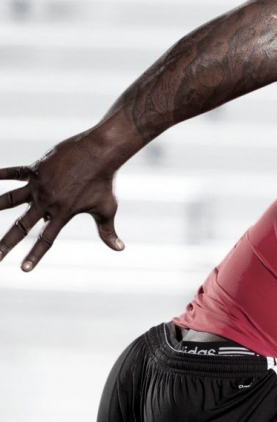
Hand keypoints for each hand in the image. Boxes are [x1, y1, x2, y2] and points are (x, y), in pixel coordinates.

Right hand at [0, 132, 123, 271]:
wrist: (100, 152)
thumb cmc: (105, 182)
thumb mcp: (107, 209)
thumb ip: (108, 232)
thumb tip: (120, 249)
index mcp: (63, 214)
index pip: (45, 240)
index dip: (34, 256)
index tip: (22, 270)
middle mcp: (47, 202)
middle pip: (22, 226)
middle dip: (6, 242)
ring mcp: (40, 185)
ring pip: (10, 199)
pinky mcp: (37, 169)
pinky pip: (14, 172)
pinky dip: (1, 174)